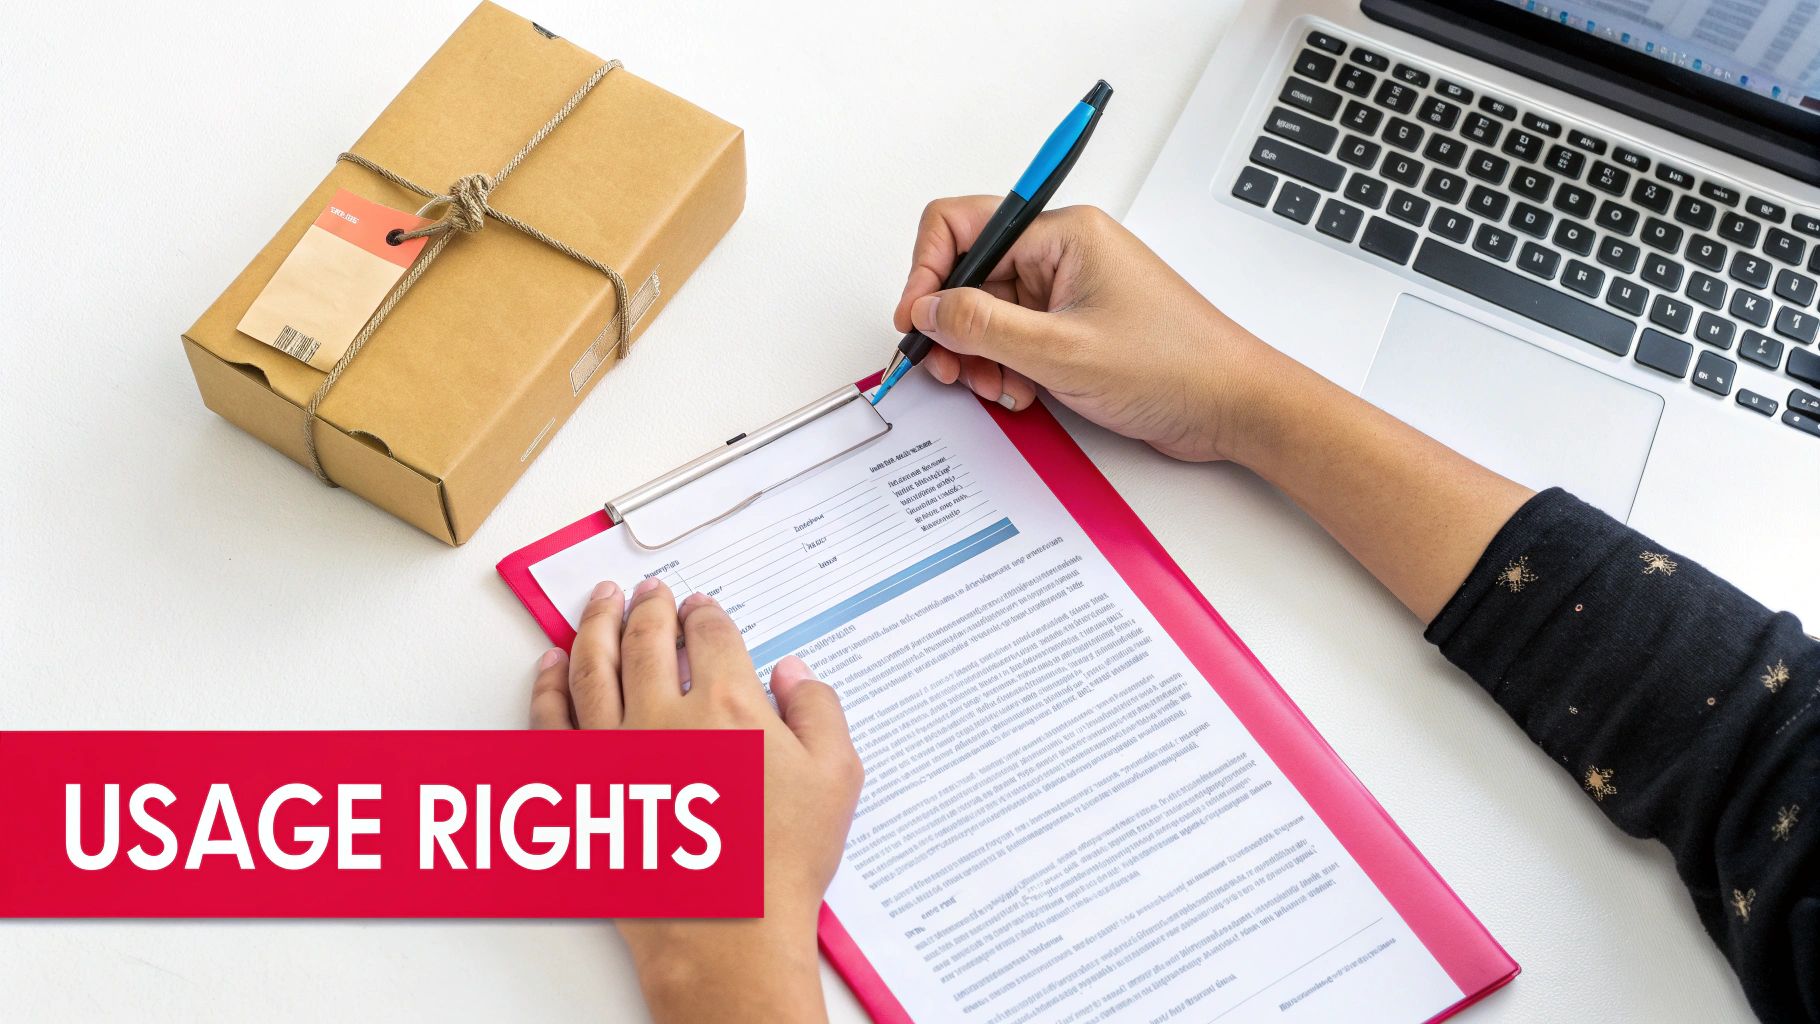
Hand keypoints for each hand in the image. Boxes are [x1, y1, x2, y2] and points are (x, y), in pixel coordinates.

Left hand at [529, 578, 862, 1023]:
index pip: (710, 634)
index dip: (705, 613)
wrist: (726, 933)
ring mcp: (615, 748)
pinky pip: (551, 719)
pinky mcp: (581, 783)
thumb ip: (819, 709)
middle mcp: (665, 715)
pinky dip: (548, 684)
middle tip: (648, 590)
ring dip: (595, 625)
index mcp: (729, 704)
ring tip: (599, 602)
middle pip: (646, 638)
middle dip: (648, 606)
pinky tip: (550, 663)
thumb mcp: (836, 776)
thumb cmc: (780, 864)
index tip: (701, 607)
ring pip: (592, 665)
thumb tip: (794, 672)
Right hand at [896, 197, 1530, 621]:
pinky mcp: (1076, 329)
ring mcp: (1069, 293)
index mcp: (1063, 234)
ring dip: (980, 355)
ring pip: (990, 314)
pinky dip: (1007, 368)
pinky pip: (1017, 340)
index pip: (963, 225)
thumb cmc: (1175, 366)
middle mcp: (1063, 254)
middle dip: (953, 326)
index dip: (928, 273)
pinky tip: (1022, 394)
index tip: (917, 321)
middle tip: (948, 368)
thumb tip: (930, 310)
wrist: (1234, 406)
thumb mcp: (1061, 351)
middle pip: (971, 275)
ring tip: (996, 387)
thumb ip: (984, 328)